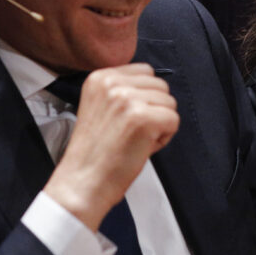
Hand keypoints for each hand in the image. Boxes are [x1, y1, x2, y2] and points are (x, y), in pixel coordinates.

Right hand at [42, 63, 178, 229]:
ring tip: (135, 140)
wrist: (82, 182)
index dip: (144, 98)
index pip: (145, 72)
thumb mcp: (100, 107)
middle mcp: (112, 83)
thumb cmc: (94, 153)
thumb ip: (122, 91)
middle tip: (132, 132)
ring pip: (170, 103)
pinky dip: (164, 138)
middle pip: (161, 86)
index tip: (126, 118)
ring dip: (160, 124)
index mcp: (100, 77)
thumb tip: (155, 87)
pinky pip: (174, 120)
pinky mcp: (143, 118)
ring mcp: (127, 99)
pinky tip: (142, 147)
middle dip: (154, 110)